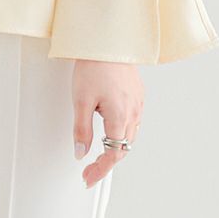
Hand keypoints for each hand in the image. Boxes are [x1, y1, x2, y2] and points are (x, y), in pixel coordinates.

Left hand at [72, 59, 143, 187]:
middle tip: (90, 168)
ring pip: (129, 135)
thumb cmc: (94, 65)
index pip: (113, 154)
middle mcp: (133, 112)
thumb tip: (80, 152)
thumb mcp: (80, 99)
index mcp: (120, 116)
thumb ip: (81, 129)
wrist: (106, 41)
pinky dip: (122, 130)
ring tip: (99, 149)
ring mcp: (137, 102)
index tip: (89, 177)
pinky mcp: (137, 94)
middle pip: (123, 147)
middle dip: (107, 161)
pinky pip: (133, 120)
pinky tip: (111, 126)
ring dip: (116, 145)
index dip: (100, 169)